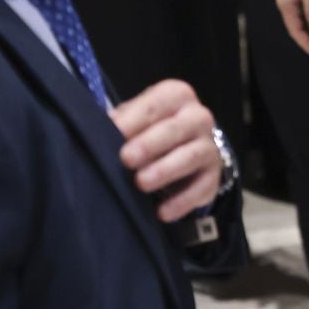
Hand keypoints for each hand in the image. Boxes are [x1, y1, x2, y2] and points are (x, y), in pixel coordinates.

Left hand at [109, 79, 223, 221]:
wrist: (181, 149)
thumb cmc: (147, 130)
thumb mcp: (133, 119)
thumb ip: (118, 122)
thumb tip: (95, 131)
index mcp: (176, 97)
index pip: (157, 104)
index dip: (134, 119)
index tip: (113, 133)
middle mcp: (197, 117)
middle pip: (178, 128)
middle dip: (151, 143)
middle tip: (126, 158)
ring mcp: (208, 146)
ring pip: (193, 155)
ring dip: (167, 169)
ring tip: (141, 183)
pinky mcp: (213, 175)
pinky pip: (202, 187)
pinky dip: (182, 200)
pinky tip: (162, 212)